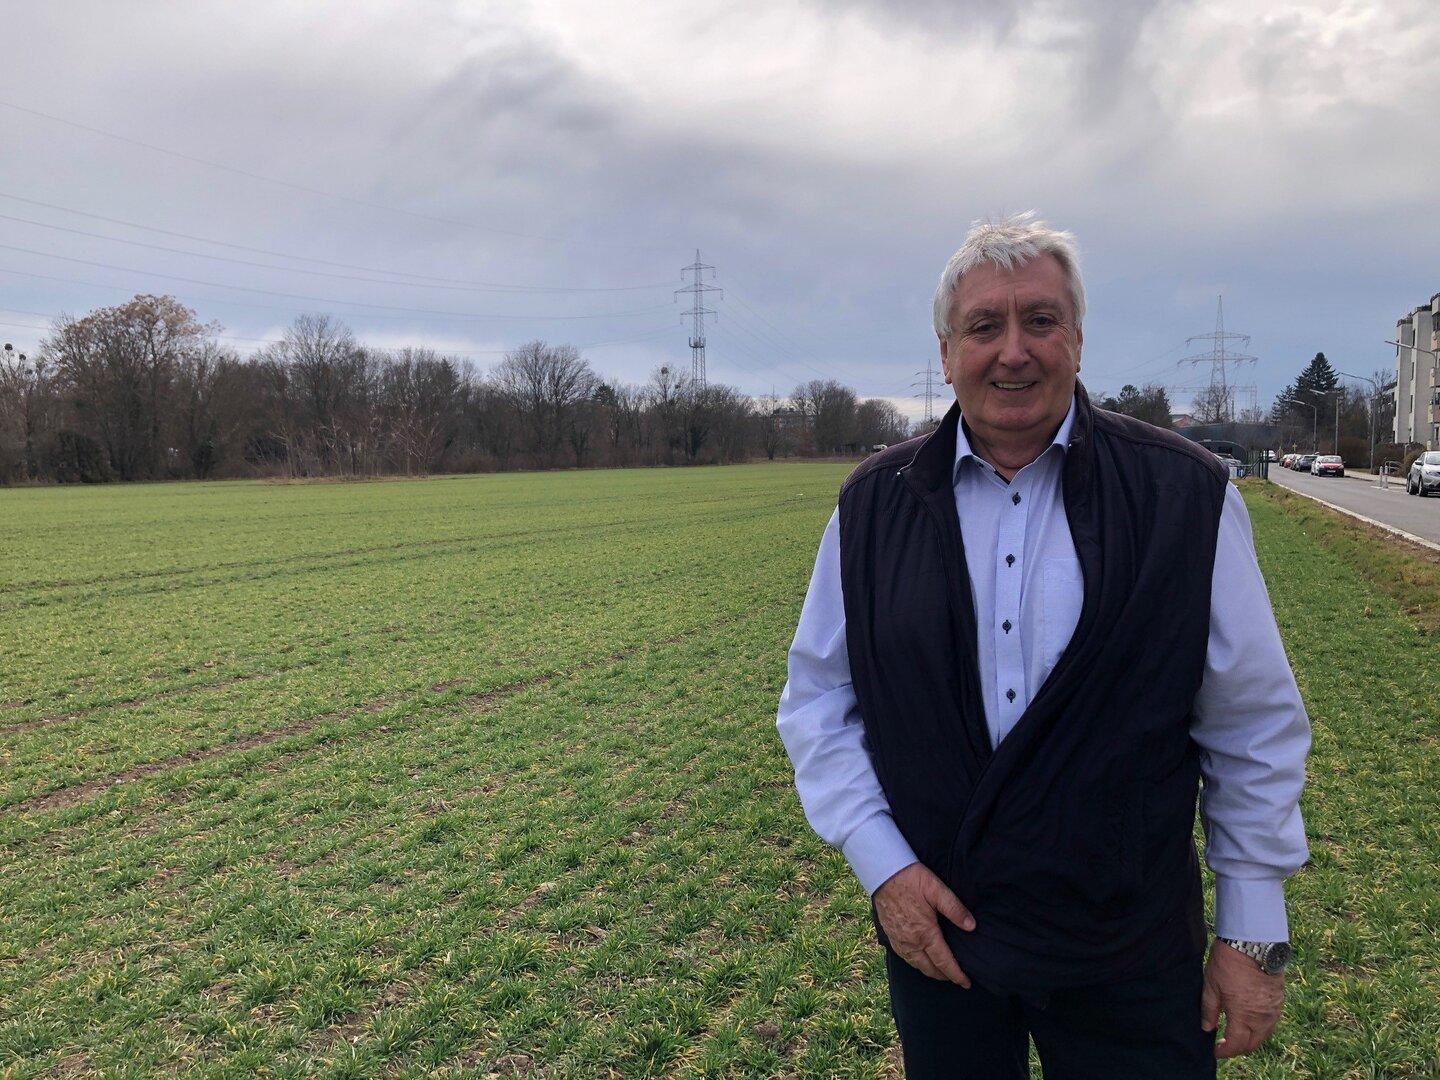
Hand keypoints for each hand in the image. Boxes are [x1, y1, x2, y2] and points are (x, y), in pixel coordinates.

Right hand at [873, 862, 975, 985]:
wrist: (883, 873)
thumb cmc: (911, 879)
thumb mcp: (936, 889)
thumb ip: (955, 909)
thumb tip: (972, 927)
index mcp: (925, 934)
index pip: (944, 962)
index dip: (957, 975)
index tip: (967, 983)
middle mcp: (911, 942)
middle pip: (930, 969)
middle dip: (945, 976)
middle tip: (957, 978)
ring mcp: (899, 941)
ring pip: (917, 965)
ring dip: (930, 971)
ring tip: (942, 972)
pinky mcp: (890, 936)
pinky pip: (905, 958)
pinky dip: (916, 964)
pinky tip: (921, 960)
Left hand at [1201, 938, 1285, 1058]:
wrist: (1254, 942)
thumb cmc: (1229, 962)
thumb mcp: (1211, 985)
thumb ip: (1209, 1010)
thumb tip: (1207, 1028)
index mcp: (1244, 1016)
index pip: (1236, 1045)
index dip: (1224, 1051)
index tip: (1214, 1050)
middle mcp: (1262, 1018)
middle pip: (1252, 1044)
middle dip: (1237, 1048)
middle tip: (1224, 1044)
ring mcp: (1274, 1010)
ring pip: (1264, 1035)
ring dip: (1250, 1039)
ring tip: (1235, 1034)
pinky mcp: (1280, 1001)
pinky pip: (1271, 1023)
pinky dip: (1260, 1028)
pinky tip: (1249, 1021)